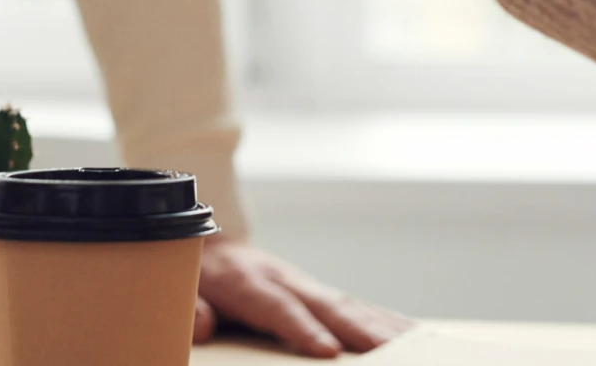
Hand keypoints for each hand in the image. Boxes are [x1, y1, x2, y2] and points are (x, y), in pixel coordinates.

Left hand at [195, 239, 411, 357]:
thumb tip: (203, 325)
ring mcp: (305, 283)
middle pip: (325, 304)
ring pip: (348, 304)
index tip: (327, 351)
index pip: (277, 307)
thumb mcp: (180, 289)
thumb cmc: (195, 276)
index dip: (302, 328)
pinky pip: (356, 306)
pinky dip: (385, 320)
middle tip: (389, 352)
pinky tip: (412, 334)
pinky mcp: (318, 292)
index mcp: (246, 282)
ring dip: (381, 326)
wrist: (210, 242)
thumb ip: (190, 308)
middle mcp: (283, 278)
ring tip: (415, 346)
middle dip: (358, 330)